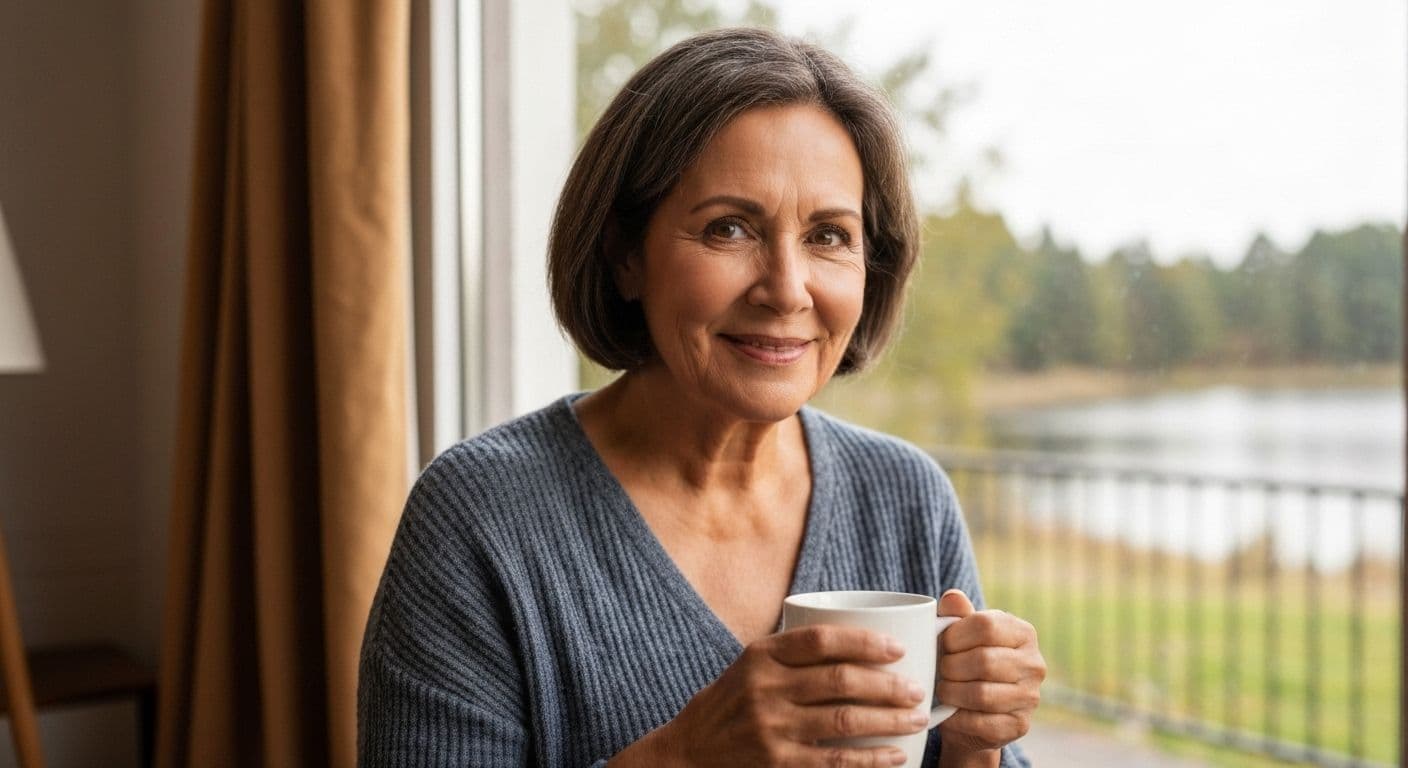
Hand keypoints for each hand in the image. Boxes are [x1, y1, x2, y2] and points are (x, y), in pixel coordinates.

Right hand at [610, 625, 931, 766]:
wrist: (690, 752)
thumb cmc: (732, 703)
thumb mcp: (751, 666)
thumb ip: (793, 652)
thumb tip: (862, 637)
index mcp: (760, 656)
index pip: (820, 640)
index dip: (864, 641)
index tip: (898, 648)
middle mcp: (764, 689)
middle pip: (840, 680)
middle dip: (888, 684)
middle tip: (918, 688)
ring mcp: (771, 728)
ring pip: (844, 720)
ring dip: (889, 720)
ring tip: (918, 718)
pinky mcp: (778, 763)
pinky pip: (836, 760)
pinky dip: (871, 759)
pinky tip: (896, 755)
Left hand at [935, 590, 1044, 765]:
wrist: (973, 713)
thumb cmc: (964, 664)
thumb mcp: (960, 636)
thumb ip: (956, 615)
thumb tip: (952, 597)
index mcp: (1023, 632)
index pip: (986, 625)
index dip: (955, 635)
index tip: (943, 644)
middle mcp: (1034, 664)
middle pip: (983, 660)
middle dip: (951, 666)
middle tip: (940, 670)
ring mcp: (1031, 697)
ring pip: (981, 694)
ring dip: (952, 693)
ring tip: (942, 689)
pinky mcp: (1020, 725)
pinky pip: (981, 723)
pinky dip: (957, 718)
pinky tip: (949, 712)